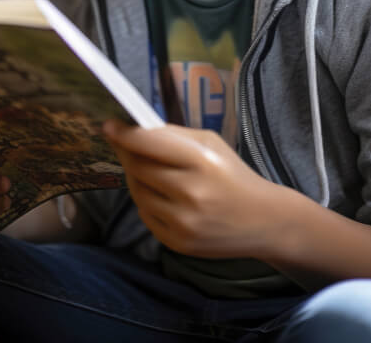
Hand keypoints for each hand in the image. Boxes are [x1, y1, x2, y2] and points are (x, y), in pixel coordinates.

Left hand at [103, 120, 280, 258]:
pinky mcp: (178, 243)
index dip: (125, 135)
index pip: (150, 144)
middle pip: (138, 168)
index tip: (108, 127)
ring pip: (138, 192)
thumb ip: (172, 137)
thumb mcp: (209, 144)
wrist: (262, 220)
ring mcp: (183, 222)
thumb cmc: (232, 173)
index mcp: (201, 160)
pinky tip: (163, 195)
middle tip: (125, 144)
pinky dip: (147, 202)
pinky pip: (145, 215)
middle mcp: (191, 193)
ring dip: (137, 178)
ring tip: (152, 171)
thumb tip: (132, 130)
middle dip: (128, 153)